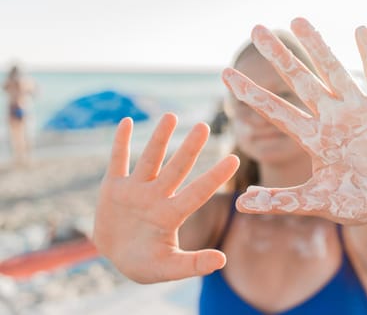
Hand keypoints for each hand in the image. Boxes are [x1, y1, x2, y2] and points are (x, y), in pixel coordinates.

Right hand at [93, 114, 238, 282]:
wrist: (115, 257)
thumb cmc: (145, 264)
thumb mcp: (168, 268)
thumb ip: (193, 265)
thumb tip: (223, 261)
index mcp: (171, 215)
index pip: (197, 192)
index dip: (214, 176)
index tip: (234, 159)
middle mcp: (157, 196)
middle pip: (176, 168)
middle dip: (189, 149)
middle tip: (204, 127)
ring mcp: (135, 189)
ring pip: (150, 158)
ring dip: (159, 138)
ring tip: (172, 115)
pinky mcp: (113, 187)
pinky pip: (117, 160)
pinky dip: (120, 142)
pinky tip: (126, 122)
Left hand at [222, 18, 366, 223]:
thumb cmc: (353, 205)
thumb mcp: (315, 202)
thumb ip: (280, 201)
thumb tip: (240, 203)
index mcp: (313, 138)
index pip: (275, 110)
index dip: (251, 92)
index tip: (225, 73)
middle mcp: (332, 118)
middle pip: (300, 80)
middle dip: (278, 56)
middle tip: (256, 30)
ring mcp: (359, 111)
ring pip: (334, 70)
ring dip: (317, 45)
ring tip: (297, 20)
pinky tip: (360, 30)